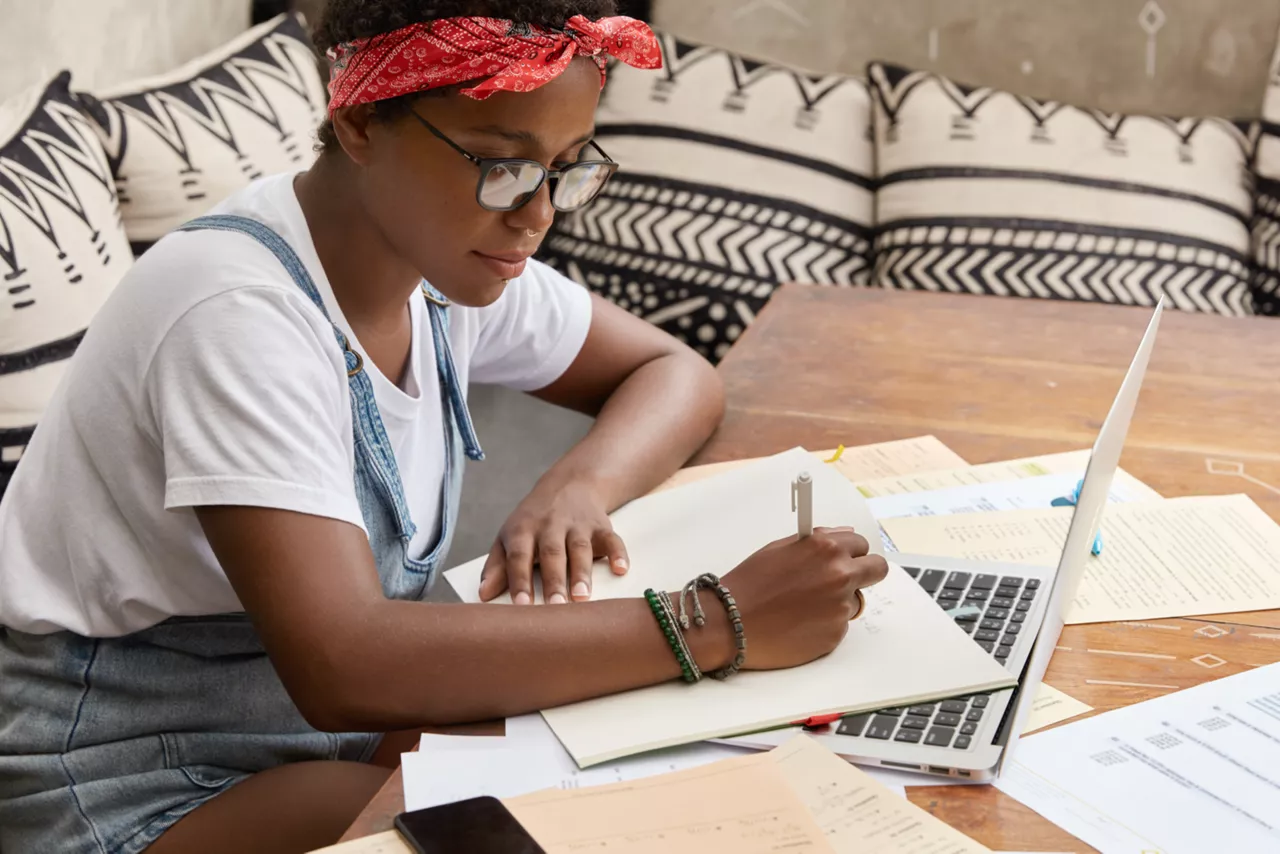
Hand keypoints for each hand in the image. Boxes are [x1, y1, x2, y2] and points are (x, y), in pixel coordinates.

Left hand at [479, 480, 628, 604]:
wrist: (569, 484)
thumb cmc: (533, 521)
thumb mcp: (510, 536)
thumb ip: (497, 566)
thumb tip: (483, 595)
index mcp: (523, 530)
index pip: (519, 556)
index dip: (519, 580)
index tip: (521, 605)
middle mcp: (550, 525)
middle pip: (551, 554)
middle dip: (553, 580)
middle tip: (555, 606)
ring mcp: (577, 524)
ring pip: (580, 548)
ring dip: (582, 572)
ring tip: (582, 597)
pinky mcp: (601, 525)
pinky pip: (611, 538)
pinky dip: (618, 553)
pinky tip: (621, 569)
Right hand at [692, 527, 887, 671]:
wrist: (732, 623)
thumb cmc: (750, 583)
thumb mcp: (780, 548)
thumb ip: (818, 540)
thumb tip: (845, 535)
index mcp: (827, 549)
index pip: (862, 544)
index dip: (850, 552)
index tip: (843, 558)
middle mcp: (840, 576)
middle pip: (877, 570)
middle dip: (865, 572)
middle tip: (844, 580)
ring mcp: (840, 607)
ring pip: (855, 600)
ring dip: (839, 600)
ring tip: (805, 605)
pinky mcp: (836, 635)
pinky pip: (840, 624)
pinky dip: (825, 623)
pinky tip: (799, 622)